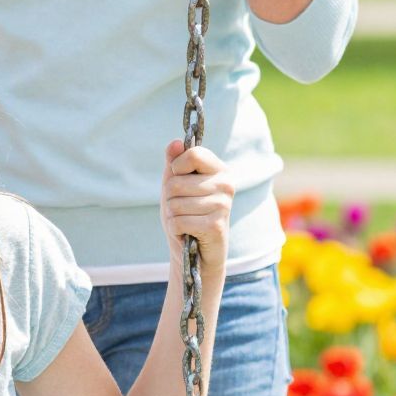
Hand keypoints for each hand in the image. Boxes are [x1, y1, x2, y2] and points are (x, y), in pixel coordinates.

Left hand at [160, 139, 231, 272]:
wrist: (197, 253)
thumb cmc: (186, 215)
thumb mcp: (176, 185)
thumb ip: (174, 162)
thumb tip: (175, 142)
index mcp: (219, 169)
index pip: (192, 154)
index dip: (177, 168)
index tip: (179, 179)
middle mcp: (226, 184)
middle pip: (176, 182)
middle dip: (170, 199)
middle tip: (183, 209)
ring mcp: (223, 204)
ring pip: (175, 203)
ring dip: (173, 216)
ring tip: (187, 221)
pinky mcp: (216, 225)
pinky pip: (179, 221)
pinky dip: (175, 229)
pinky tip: (187, 233)